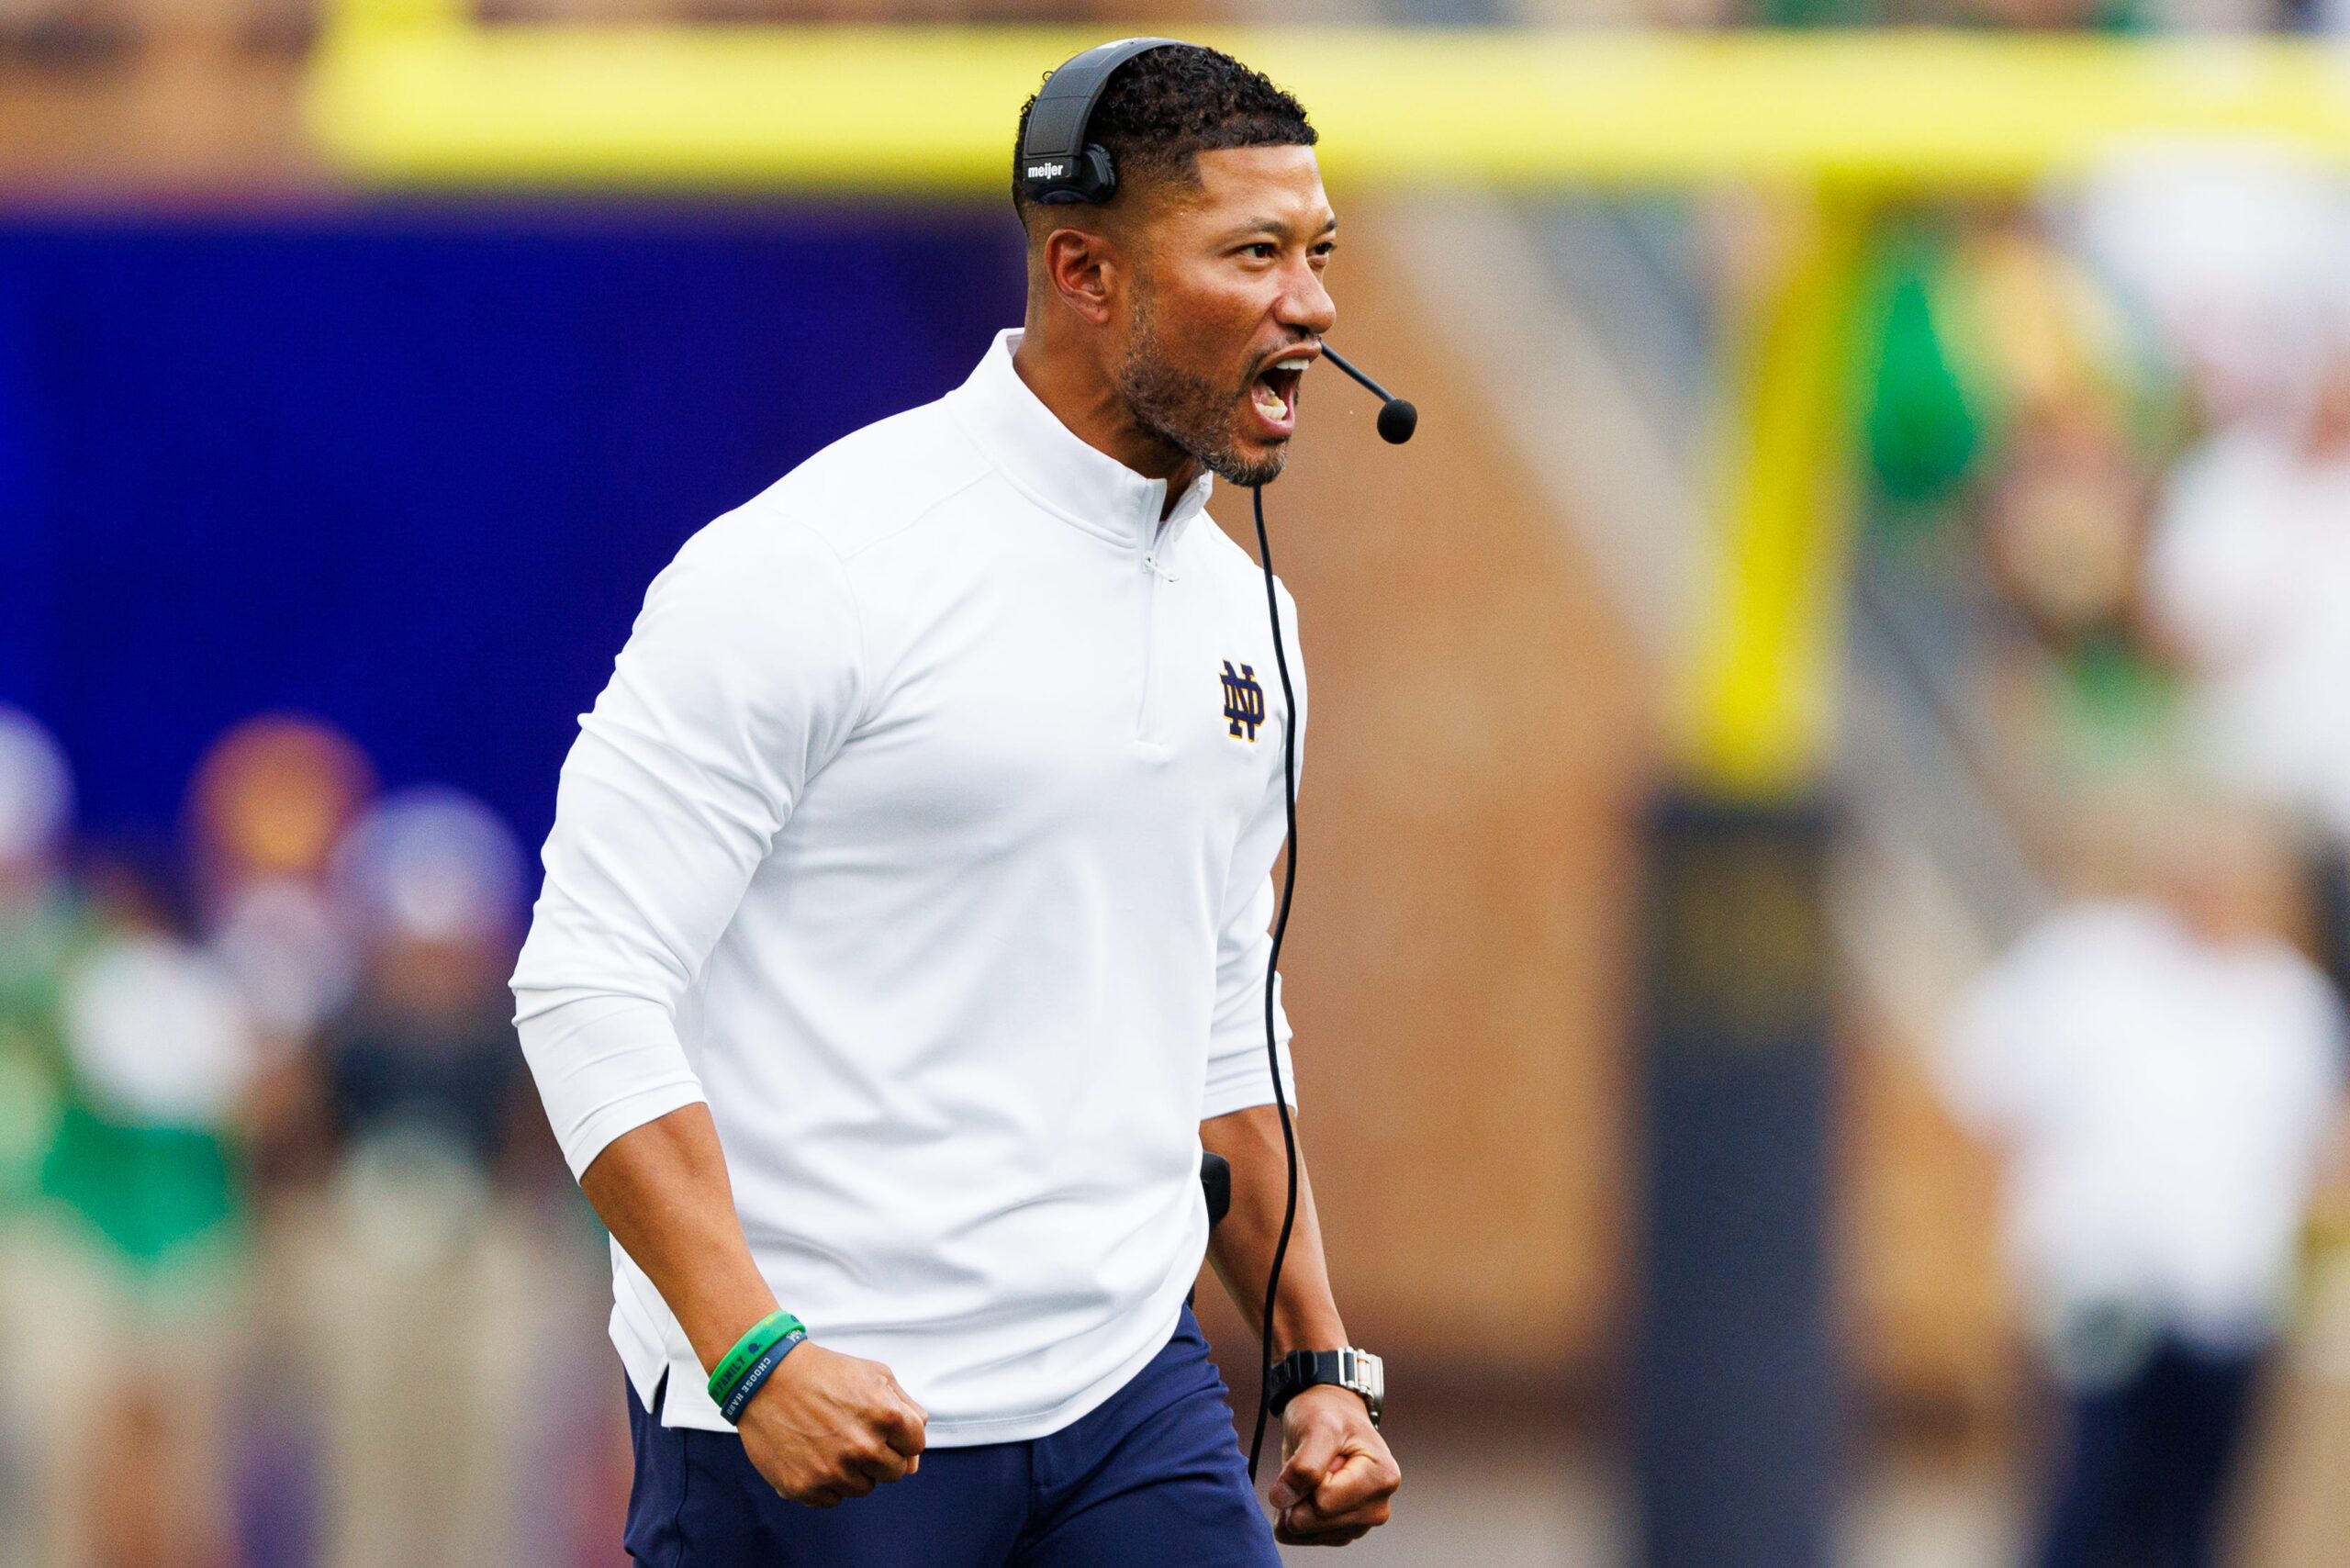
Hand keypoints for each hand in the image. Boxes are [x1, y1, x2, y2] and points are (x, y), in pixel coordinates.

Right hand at [735, 1342, 927, 1507]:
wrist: (766, 1377)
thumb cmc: (824, 1372)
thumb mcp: (875, 1374)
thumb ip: (906, 1408)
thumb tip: (916, 1451)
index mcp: (887, 1416)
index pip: (915, 1447)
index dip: (900, 1436)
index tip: (880, 1426)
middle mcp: (864, 1448)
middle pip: (894, 1472)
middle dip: (880, 1455)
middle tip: (853, 1433)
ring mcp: (834, 1471)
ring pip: (863, 1488)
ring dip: (853, 1471)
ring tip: (830, 1441)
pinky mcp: (805, 1488)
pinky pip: (832, 1499)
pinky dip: (825, 1482)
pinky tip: (812, 1455)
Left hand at [1268, 1385, 1400, 1545]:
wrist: (1331, 1415)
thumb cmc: (1329, 1415)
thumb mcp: (1318, 1426)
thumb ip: (1304, 1463)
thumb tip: (1282, 1499)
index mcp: (1381, 1479)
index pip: (1323, 1502)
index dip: (1307, 1478)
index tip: (1318, 1453)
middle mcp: (1377, 1508)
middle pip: (1314, 1521)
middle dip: (1299, 1493)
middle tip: (1310, 1463)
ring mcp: (1360, 1524)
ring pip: (1305, 1533)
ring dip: (1294, 1503)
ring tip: (1310, 1472)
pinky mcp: (1341, 1533)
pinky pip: (1301, 1537)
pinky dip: (1293, 1514)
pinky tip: (1304, 1489)